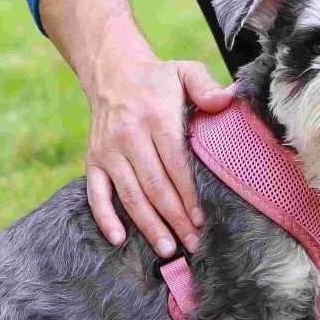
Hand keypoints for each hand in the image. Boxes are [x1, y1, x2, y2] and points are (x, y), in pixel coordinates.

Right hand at [81, 54, 239, 256]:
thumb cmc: (158, 80)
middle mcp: (129, 136)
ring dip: (148, 225)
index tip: (202, 219)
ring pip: (130, 195)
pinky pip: (95, 194)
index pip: (174, 163)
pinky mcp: (93, 160)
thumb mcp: (185, 71)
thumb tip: (227, 99)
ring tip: (167, 249)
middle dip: (175, 218)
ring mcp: (108, 151)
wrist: (113, 73)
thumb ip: (206, 85)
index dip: (188, 194)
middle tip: (193, 243)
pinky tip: (119, 239)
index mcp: (155, 116)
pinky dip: (105, 218)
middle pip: (154, 186)